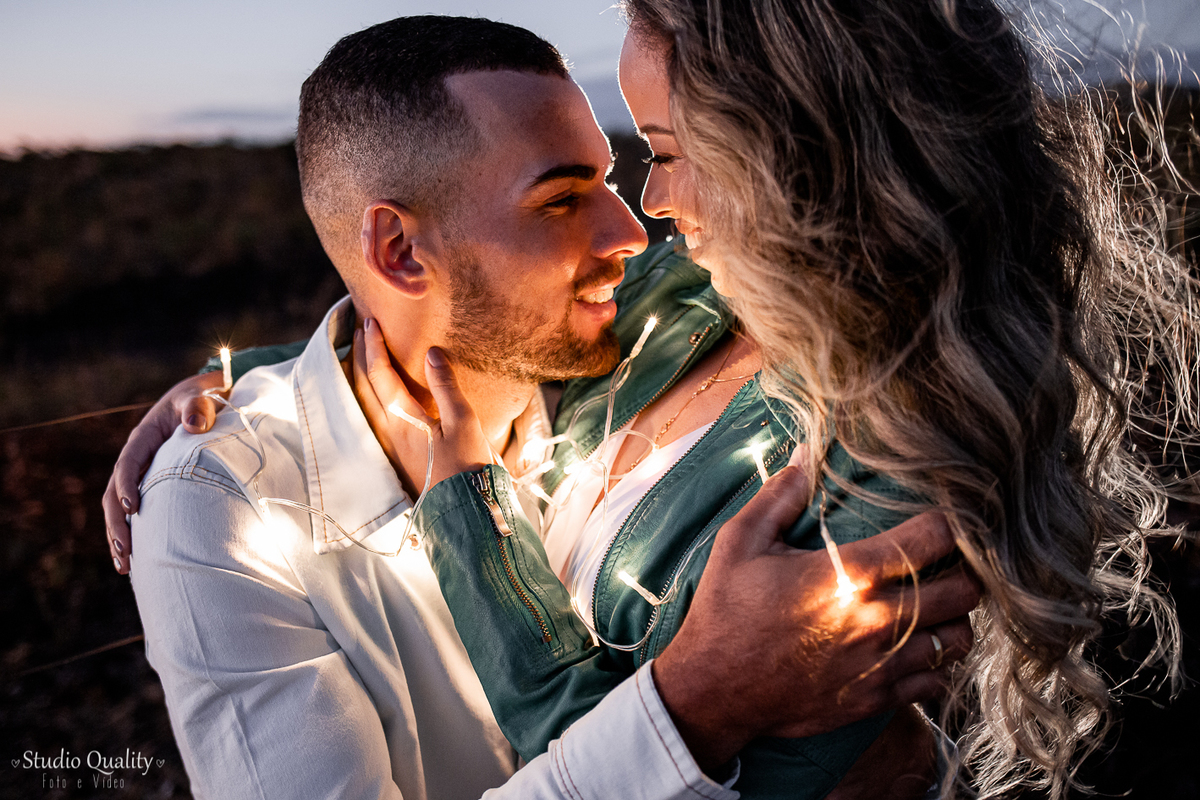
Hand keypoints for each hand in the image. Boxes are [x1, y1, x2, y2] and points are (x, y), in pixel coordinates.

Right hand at [102, 370, 225, 573]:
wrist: (203, 401)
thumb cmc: (202, 399)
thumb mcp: (199, 397)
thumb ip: (198, 406)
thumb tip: (195, 425)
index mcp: (144, 438)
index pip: (128, 463)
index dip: (126, 484)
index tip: (131, 507)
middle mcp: (138, 459)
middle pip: (114, 493)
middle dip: (116, 523)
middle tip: (125, 550)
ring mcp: (143, 475)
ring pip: (120, 508)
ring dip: (120, 535)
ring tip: (124, 566)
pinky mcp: (153, 487)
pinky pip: (138, 512)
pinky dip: (136, 534)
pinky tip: (138, 560)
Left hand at [353, 318, 490, 497]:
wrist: (467, 512)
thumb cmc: (467, 469)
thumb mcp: (464, 423)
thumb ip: (446, 386)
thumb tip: (431, 353)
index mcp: (403, 420)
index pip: (380, 375)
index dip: (375, 347)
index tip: (370, 323)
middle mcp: (392, 432)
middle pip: (366, 387)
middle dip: (363, 357)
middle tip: (363, 332)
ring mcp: (396, 446)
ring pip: (370, 403)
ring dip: (366, 377)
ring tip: (368, 358)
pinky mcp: (404, 456)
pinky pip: (381, 417)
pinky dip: (377, 397)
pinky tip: (386, 396)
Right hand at [652, 464, 978, 770]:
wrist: (713, 690)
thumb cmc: (725, 611)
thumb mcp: (740, 542)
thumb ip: (778, 496)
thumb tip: (807, 456)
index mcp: (850, 574)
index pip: (935, 538)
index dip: (946, 523)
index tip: (937, 519)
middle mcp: (877, 619)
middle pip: (965, 590)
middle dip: (963, 570)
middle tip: (944, 562)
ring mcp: (881, 664)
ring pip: (959, 638)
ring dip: (953, 618)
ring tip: (933, 605)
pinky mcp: (877, 698)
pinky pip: (936, 681)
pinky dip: (934, 663)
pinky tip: (911, 646)